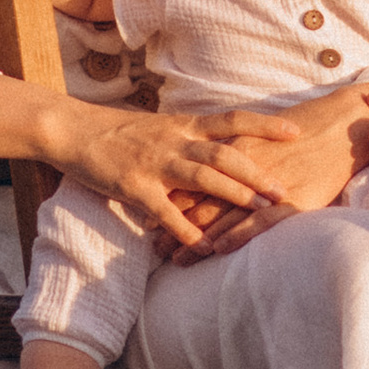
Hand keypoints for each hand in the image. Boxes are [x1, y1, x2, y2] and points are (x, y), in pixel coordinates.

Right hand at [67, 104, 287, 251]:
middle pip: (225, 154)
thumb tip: (226, 143)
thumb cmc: (119, 130)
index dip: (264, 126)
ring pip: (203, 177)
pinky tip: (205, 247)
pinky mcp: (134, 186)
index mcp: (183, 124)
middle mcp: (174, 141)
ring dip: (235, 195)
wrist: (73, 130)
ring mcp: (155, 163)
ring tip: (261, 211)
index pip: (232, 120)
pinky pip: (166, 212)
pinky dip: (187, 230)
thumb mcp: (162, 126)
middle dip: (258, 172)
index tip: (295, 131)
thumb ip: (192, 136)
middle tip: (286, 190)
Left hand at [166, 103, 361, 259]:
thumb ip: (234, 158)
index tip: (149, 222)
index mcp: (230, 150)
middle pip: (198, 201)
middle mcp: (240, 167)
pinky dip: (236, 234)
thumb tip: (211, 174)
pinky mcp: (290, 198)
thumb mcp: (259, 141)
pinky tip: (218, 249)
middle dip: (174, 227)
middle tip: (155, 249)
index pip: (191, 180)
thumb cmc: (301, 132)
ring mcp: (263, 184)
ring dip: (196, 240)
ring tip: (175, 261)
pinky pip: (258, 220)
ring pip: (221, 215)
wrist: (340, 125)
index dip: (168, 202)